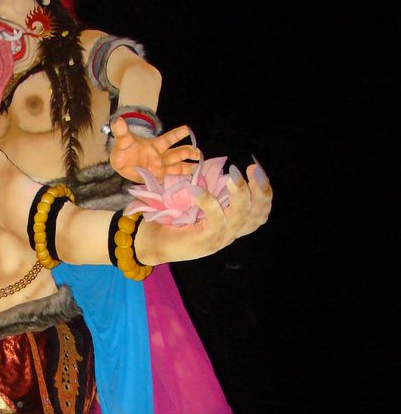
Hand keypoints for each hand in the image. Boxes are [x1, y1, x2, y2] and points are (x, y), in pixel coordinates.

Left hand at [110, 122, 199, 181]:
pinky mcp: (157, 178)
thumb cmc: (123, 150)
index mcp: (155, 146)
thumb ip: (121, 132)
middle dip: (188, 152)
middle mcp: (160, 157)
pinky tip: (188, 183)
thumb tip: (118, 120)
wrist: (120, 165)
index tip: (188, 129)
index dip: (178, 134)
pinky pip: (170, 180)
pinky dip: (178, 181)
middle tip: (198, 153)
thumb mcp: (121, 141)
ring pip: (177, 167)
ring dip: (187, 167)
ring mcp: (160, 168)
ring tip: (198, 168)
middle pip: (177, 154)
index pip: (169, 139)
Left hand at [134, 163, 271, 265]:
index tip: (258, 172)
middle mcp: (229, 234)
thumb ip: (211, 196)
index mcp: (230, 227)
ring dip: (240, 194)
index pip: (259, 214)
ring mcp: (219, 239)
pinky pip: (215, 220)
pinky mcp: (205, 241)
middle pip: (257, 215)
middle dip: (261, 191)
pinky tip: (197, 191)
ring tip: (233, 175)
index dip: (264, 193)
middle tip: (253, 168)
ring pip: (241, 217)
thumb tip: (219, 172)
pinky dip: (209, 202)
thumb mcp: (197, 207)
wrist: (148, 245)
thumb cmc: (171, 223)